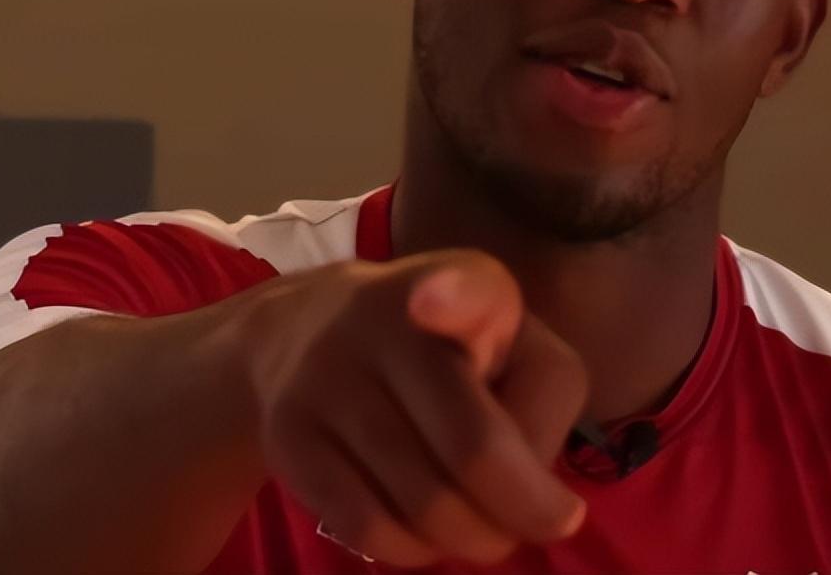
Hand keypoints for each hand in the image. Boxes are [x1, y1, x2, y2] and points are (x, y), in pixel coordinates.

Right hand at [237, 248, 589, 566]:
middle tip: (538, 524)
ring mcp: (329, 376)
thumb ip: (540, 400)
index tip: (431, 303)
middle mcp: (385, 317)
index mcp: (465, 283)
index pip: (461, 287)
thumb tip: (535, 502)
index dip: (447, 295)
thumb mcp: (505, 341)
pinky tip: (423, 532)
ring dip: (472, 537)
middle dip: (521, 511)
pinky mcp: (290, 435)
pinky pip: (368, 526)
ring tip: (479, 526)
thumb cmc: (440, 345)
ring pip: (426, 503)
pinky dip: (412, 549)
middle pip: (471, 448)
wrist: (298, 331)